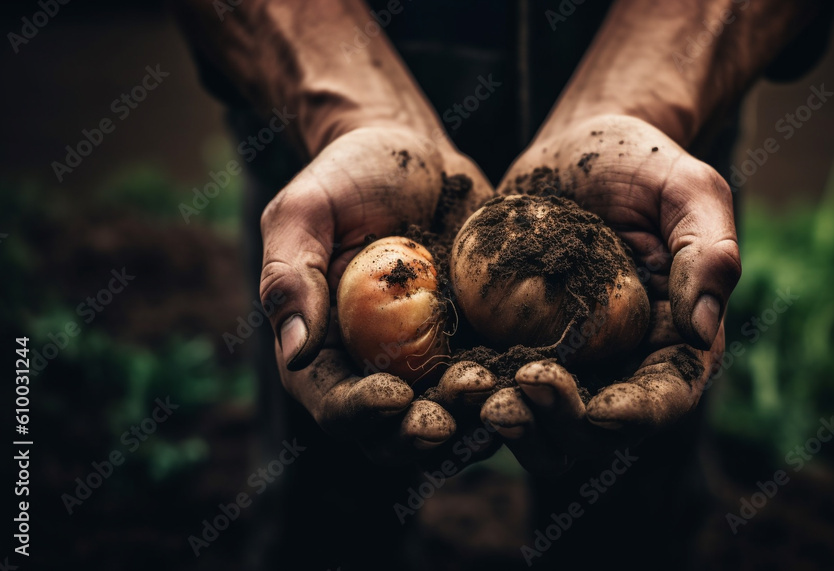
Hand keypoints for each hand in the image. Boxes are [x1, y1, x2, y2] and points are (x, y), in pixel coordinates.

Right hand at [260, 125, 494, 463]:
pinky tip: (538, 379)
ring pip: (451, 421)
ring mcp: (429, 363)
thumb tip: (293, 354)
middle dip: (420, 436)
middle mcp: (374, 370)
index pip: (333, 405)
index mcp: (323, 350)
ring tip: (498, 401)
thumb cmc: (349, 174)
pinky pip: (498, 384)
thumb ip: (290, 277)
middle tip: (449, 419)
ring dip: (474, 423)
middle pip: (392, 435)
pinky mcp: (477, 345)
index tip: (394, 395)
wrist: (417, 154)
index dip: (361, 412)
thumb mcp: (305, 210)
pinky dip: (515, 392)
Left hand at [483, 114, 737, 472]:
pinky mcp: (513, 342)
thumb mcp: (690, 190)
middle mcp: (618, 363)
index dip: (639, 415)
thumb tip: (700, 328)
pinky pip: (493, 385)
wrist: (574, 146)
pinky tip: (452, 376)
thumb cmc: (644, 163)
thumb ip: (709, 252)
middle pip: (598, 428)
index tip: (604, 412)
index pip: (667, 396)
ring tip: (482, 393)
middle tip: (528, 388)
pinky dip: (473, 393)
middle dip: (564, 422)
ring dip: (514, 422)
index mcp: (673, 340)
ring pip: (541, 423)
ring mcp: (563, 359)